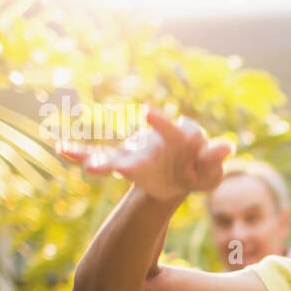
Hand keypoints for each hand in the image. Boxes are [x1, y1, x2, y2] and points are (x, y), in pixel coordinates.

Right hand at [60, 109, 232, 204]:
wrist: (178, 177)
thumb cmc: (200, 170)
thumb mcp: (211, 172)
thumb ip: (215, 160)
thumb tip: (227, 146)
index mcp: (181, 136)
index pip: (179, 132)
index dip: (168, 126)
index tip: (149, 113)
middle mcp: (156, 140)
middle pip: (146, 141)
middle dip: (141, 138)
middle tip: (147, 115)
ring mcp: (138, 153)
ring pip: (118, 155)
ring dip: (105, 160)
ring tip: (91, 167)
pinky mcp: (124, 165)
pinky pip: (101, 159)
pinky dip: (81, 154)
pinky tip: (62, 149)